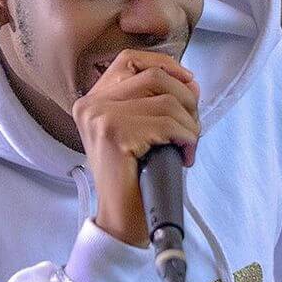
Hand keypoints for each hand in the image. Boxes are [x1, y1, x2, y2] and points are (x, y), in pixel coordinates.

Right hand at [72, 49, 198, 246]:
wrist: (122, 221)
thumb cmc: (135, 180)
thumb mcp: (141, 132)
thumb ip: (157, 103)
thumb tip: (191, 82)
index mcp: (92, 102)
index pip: (130, 60)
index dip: (165, 65)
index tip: (188, 83)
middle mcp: (91, 105)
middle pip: (155, 77)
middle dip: (186, 100)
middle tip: (191, 129)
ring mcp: (100, 118)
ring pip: (167, 101)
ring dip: (189, 125)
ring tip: (186, 147)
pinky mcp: (115, 133)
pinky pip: (168, 123)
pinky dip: (187, 138)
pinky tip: (184, 156)